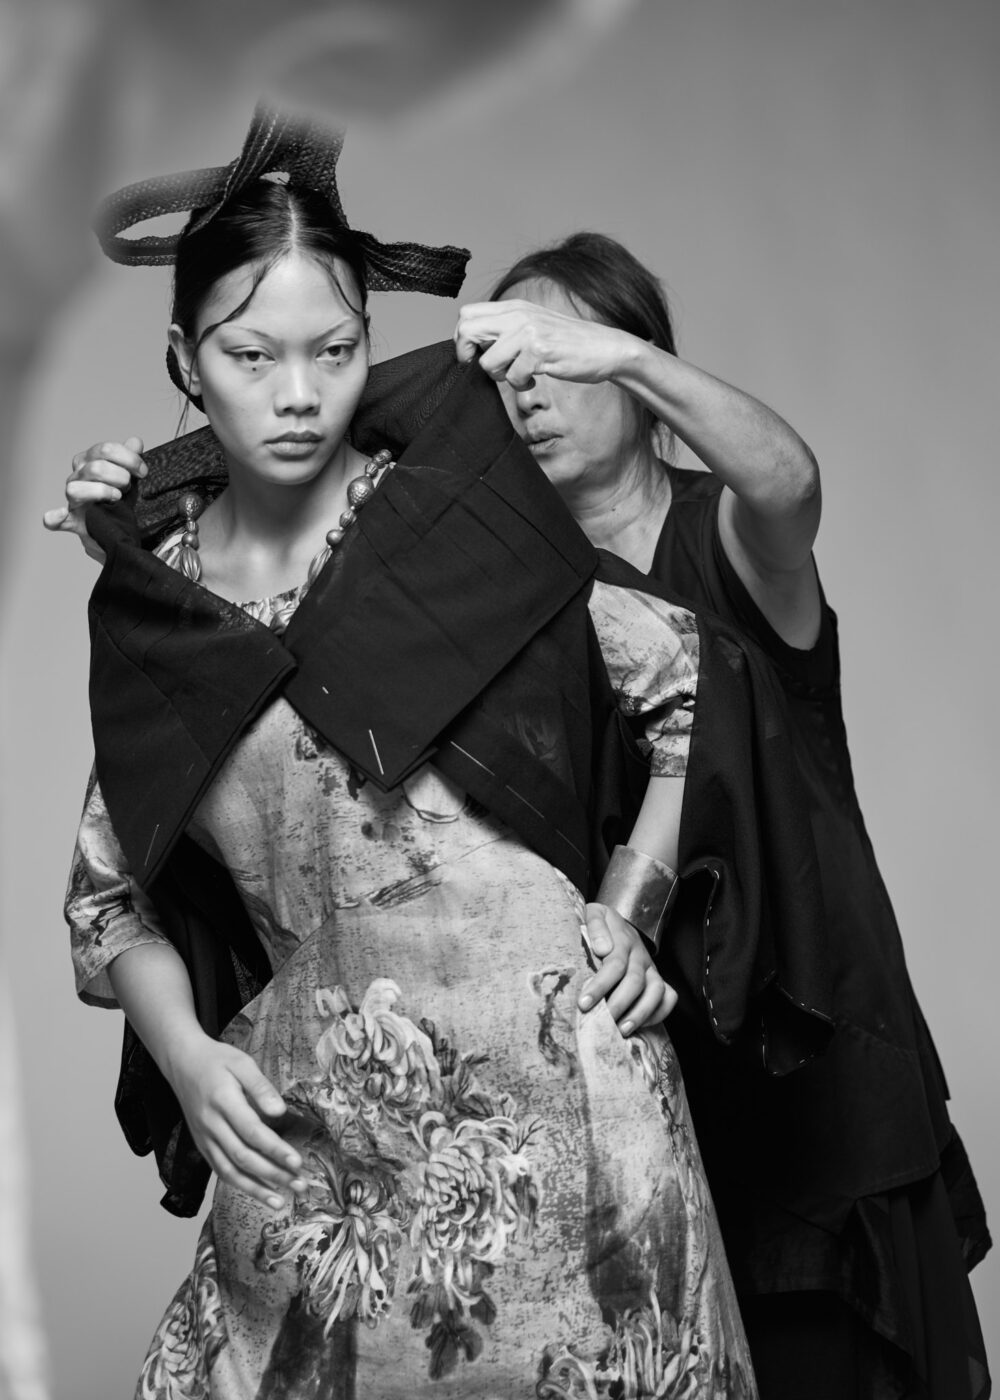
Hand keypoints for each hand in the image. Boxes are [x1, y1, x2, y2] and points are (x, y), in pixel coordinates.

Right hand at [42, 436, 145, 561]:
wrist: (114, 521)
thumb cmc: (118, 492)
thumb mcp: (127, 473)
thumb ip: (130, 456)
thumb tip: (135, 442)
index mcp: (89, 459)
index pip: (106, 449)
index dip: (129, 459)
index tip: (143, 472)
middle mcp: (77, 474)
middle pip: (96, 468)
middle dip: (120, 477)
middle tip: (128, 487)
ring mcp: (71, 496)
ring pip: (80, 488)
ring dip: (104, 493)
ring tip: (117, 498)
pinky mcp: (70, 518)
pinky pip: (55, 518)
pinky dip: (55, 517)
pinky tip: (61, 515)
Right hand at [166, 1034, 307, 1209]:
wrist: (183, 1063)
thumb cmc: (217, 1061)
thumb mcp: (242, 1063)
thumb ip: (261, 1087)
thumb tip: (280, 1112)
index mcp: (223, 1101)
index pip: (252, 1132)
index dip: (275, 1150)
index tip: (297, 1162)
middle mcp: (211, 1124)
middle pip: (243, 1157)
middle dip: (273, 1174)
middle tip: (300, 1185)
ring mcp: (204, 1138)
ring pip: (229, 1171)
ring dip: (256, 1189)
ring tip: (281, 1202)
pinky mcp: (202, 1145)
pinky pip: (220, 1170)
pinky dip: (240, 1185)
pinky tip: (260, 1193)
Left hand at [454, 299, 633, 391]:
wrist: (605, 348)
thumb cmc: (567, 343)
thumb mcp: (533, 326)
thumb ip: (506, 329)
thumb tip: (473, 345)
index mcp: (514, 307)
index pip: (466, 314)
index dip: (462, 339)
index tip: (474, 355)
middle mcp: (518, 315)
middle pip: (467, 331)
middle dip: (468, 356)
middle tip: (490, 368)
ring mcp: (529, 332)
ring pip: (488, 362)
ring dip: (500, 376)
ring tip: (520, 374)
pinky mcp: (540, 351)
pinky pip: (513, 377)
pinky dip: (521, 384)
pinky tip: (534, 379)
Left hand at [578, 902, 676, 1035]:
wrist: (618, 923)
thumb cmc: (601, 925)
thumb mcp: (594, 915)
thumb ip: (595, 926)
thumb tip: (602, 948)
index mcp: (623, 939)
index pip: (615, 963)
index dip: (600, 985)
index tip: (584, 1003)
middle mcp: (641, 955)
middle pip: (635, 982)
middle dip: (617, 1004)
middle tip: (600, 1022)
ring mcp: (652, 968)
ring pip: (656, 991)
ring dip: (639, 1013)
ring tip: (621, 1030)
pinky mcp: (658, 979)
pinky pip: (668, 997)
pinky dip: (658, 1013)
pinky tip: (639, 1025)